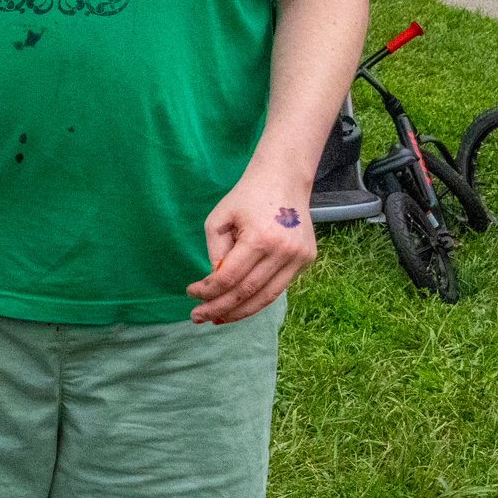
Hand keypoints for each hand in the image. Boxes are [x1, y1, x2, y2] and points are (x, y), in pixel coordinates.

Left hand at [190, 164, 317, 324]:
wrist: (284, 179)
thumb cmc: (245, 197)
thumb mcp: (219, 218)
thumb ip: (215, 251)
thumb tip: (215, 283)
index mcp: (259, 239)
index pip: (229, 277)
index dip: (207, 291)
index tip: (191, 294)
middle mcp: (283, 252)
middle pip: (248, 292)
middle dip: (220, 309)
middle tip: (198, 317)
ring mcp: (299, 258)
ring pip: (267, 297)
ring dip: (240, 312)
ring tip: (218, 318)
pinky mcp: (307, 259)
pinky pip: (279, 287)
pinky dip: (258, 298)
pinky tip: (240, 304)